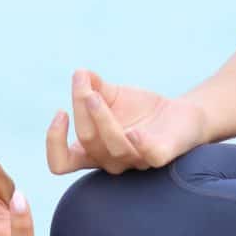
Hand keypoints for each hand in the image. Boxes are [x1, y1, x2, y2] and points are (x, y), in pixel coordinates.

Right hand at [44, 69, 207, 174]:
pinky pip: (150, 156)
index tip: (60, 112)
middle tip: (84, 84)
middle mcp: (111, 160)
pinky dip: (141, 144)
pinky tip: (135, 131)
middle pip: (88, 141)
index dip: (54, 142)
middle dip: (82, 109)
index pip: (61, 162)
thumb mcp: (113, 94)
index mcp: (93, 150)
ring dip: (102, 118)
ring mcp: (136, 161)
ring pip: (113, 148)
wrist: (181, 113)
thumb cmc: (141, 109)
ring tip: (96, 94)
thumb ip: (93, 86)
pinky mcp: (161, 156)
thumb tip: (80, 73)